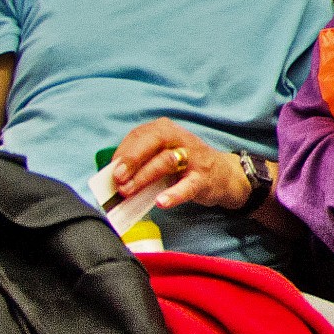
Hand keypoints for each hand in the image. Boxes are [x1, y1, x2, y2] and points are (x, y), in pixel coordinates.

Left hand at [108, 119, 253, 210]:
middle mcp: (180, 139)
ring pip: (167, 161)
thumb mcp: (162, 156)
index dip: (123, 152)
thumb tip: (112, 180)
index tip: (110, 170)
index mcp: (166, 131)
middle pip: (153, 142)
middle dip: (132, 159)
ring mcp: (194, 158)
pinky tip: (161, 202)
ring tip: (128, 191)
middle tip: (117, 178)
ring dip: (144, 177)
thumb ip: (140, 163)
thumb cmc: (184, 165)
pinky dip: (174, 194)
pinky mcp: (203, 178)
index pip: (140, 135)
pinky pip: (188, 185)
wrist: (224, 175)